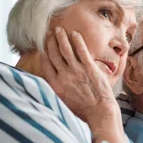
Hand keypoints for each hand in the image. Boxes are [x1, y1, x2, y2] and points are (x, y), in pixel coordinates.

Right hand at [42, 27, 127, 142]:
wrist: (99, 113)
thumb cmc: (83, 110)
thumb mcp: (63, 101)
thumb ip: (57, 89)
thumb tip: (53, 81)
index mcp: (56, 85)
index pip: (46, 64)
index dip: (44, 52)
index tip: (43, 45)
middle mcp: (64, 76)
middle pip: (54, 54)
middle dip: (51, 42)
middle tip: (50, 33)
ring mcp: (77, 71)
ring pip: (65, 50)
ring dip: (61, 38)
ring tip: (59, 30)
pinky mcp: (89, 68)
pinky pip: (81, 50)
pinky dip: (77, 41)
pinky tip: (74, 34)